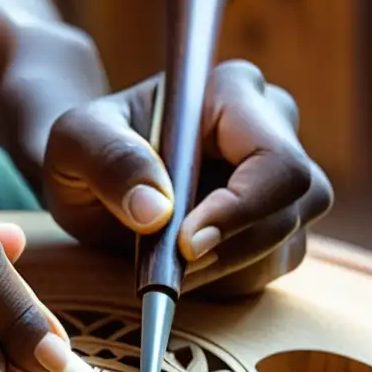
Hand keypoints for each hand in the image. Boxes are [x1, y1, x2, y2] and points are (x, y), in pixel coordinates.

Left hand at [42, 60, 333, 296]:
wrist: (90, 179)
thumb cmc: (84, 148)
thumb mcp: (73, 143)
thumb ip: (108, 162)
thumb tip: (155, 210)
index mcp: (231, 92)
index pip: (275, 159)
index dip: (241, 209)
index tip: (185, 245)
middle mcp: (272, 125)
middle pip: (297, 201)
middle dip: (233, 247)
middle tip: (171, 268)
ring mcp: (279, 176)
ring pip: (290, 239)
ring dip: (229, 268)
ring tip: (166, 266)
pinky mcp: (274, 220)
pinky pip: (275, 263)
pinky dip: (230, 280)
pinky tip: (184, 271)